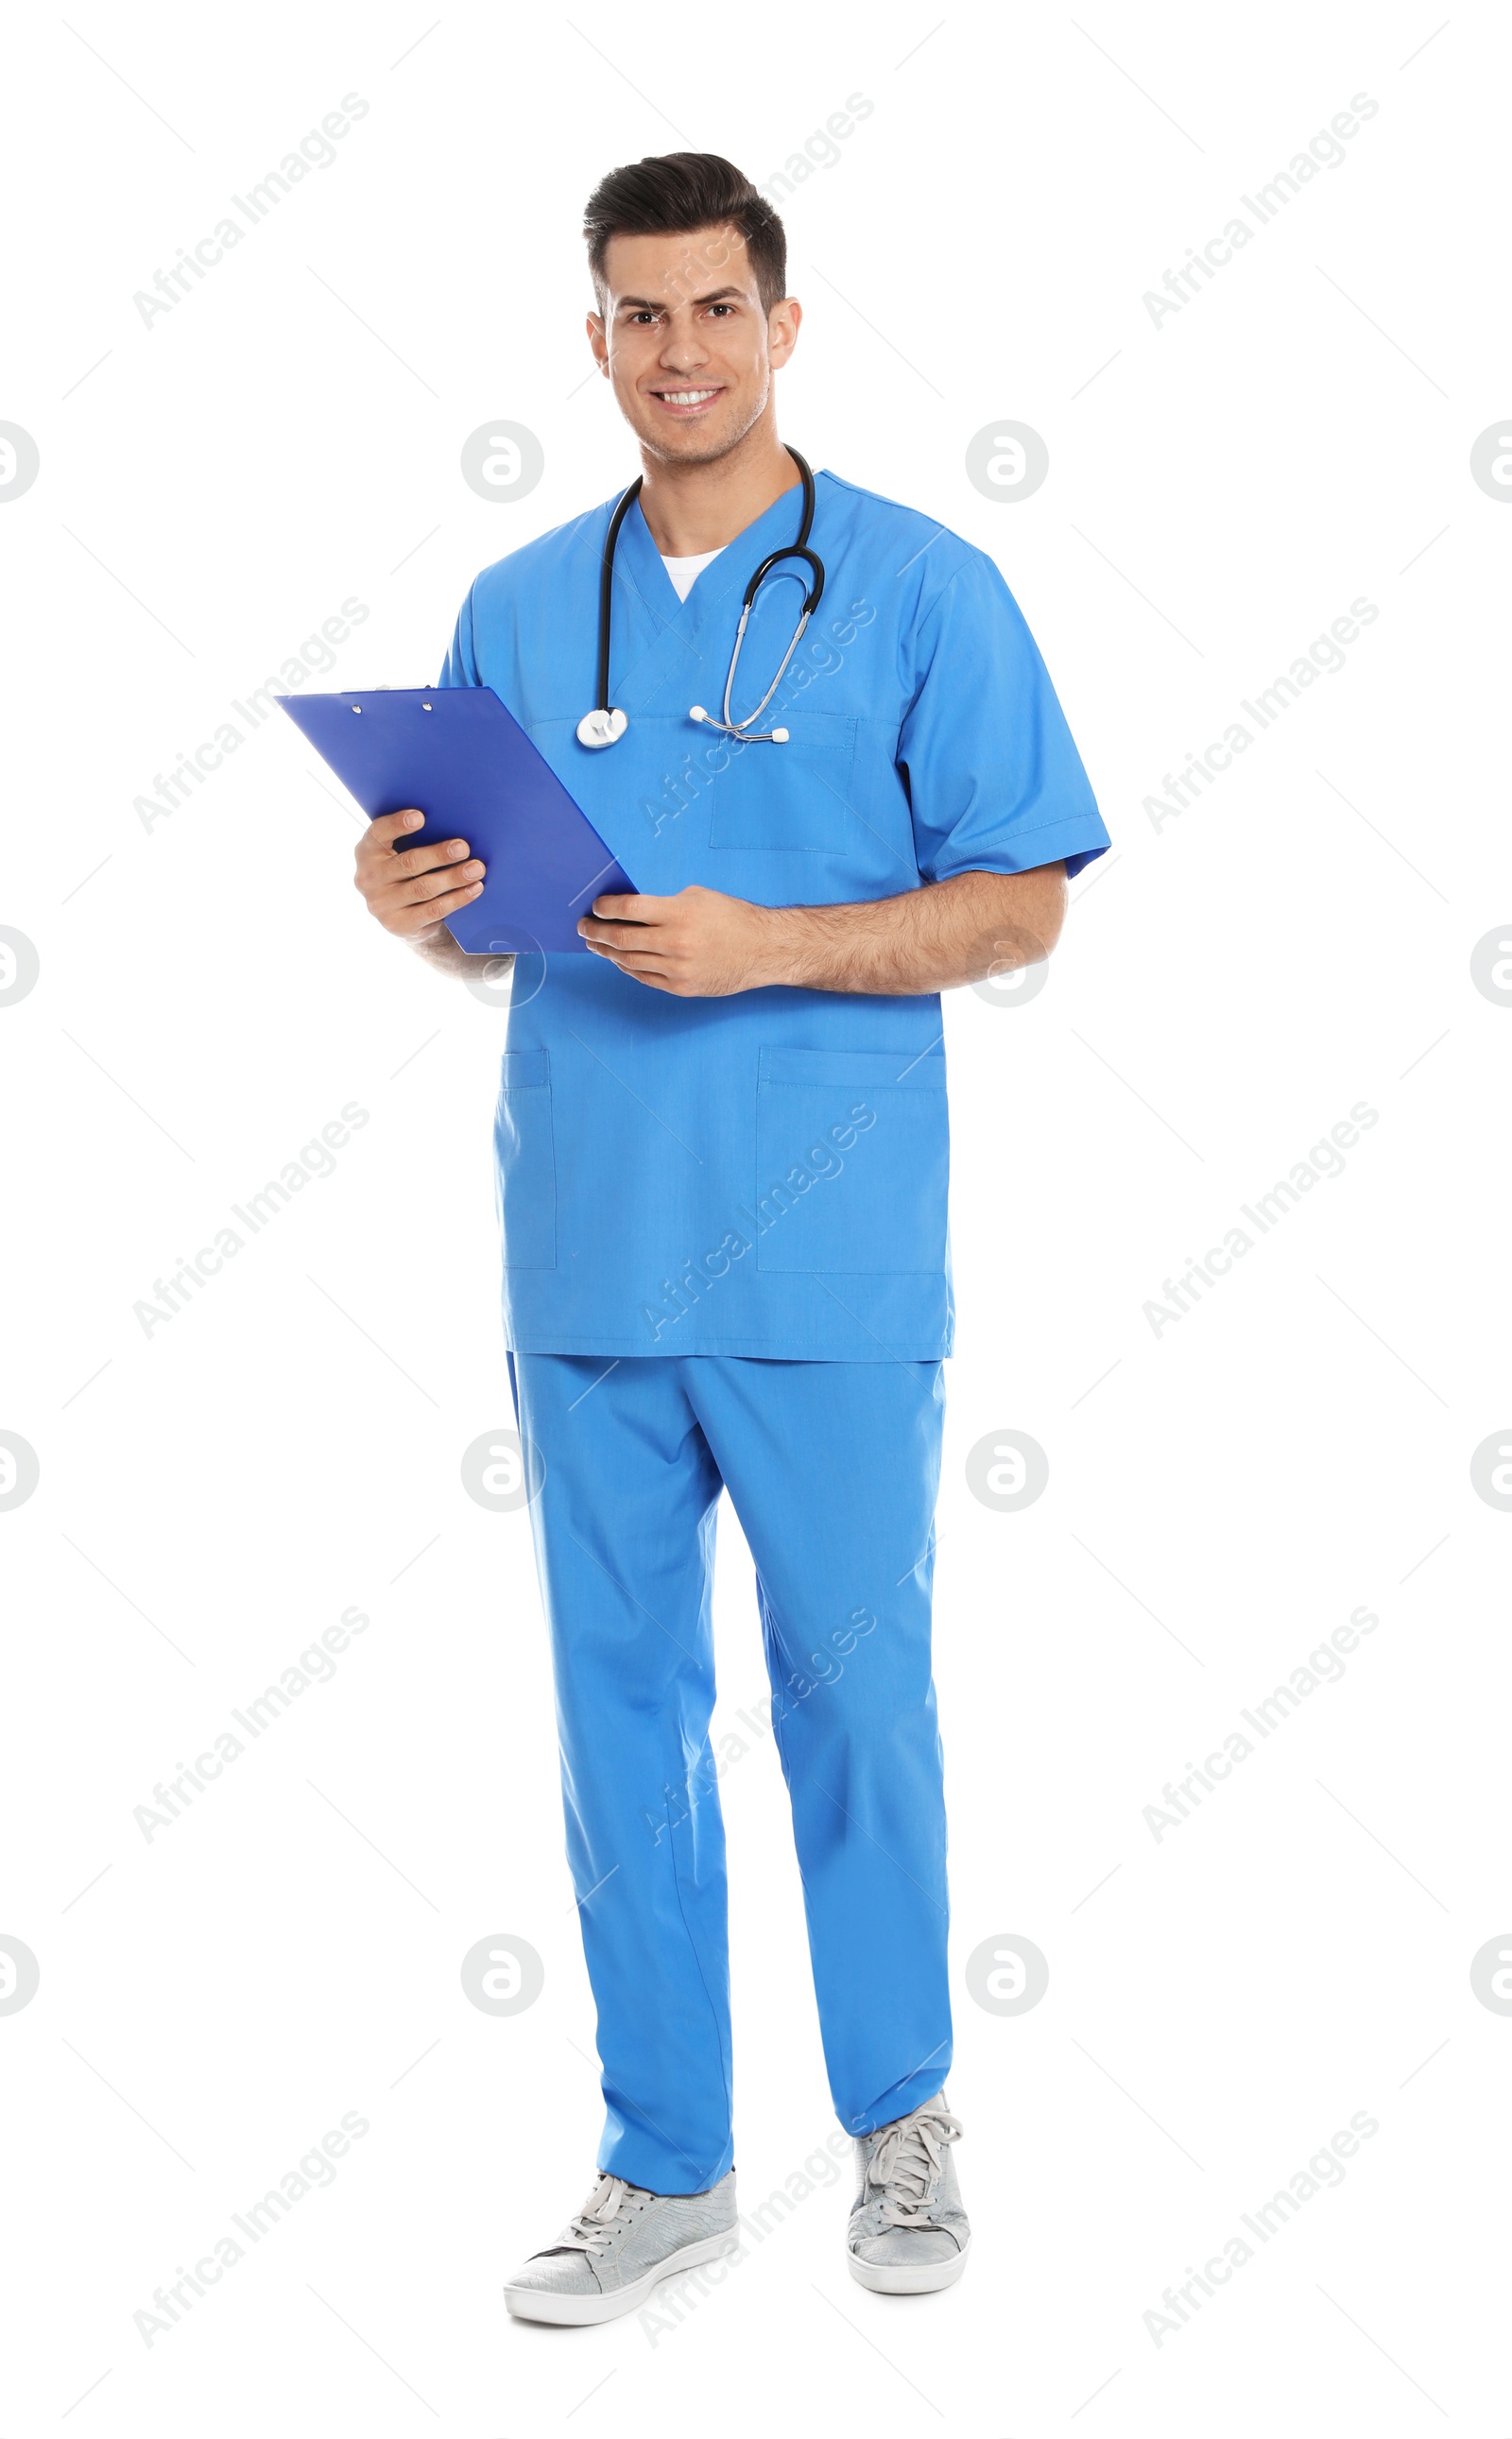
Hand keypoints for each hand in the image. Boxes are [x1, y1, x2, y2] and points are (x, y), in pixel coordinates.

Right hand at [353, 808, 485, 939]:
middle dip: (438, 855)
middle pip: (408, 863)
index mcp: (367, 852)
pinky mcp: (398, 924)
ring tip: (476, 869)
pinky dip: (457, 899)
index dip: (397, 824)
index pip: (378, 833)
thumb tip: (452, 822)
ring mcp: (381, 904)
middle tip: (463, 847)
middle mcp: (368, 878)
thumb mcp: (400, 853)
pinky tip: (473, 889)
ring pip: (423, 888)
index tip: (420, 817)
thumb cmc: (407, 872)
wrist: (403, 917)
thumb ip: (414, 839)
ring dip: (453, 877)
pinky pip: (433, 910)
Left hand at [579, 885, 777, 996]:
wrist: (763, 950)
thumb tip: (630, 908)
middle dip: (596, 931)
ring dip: (607, 951)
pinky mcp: (681, 987)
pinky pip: (644, 977)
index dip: (606, 907)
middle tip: (584, 927)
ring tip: (596, 944)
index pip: (629, 908)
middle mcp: (675, 942)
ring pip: (628, 960)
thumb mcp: (698, 897)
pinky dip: (627, 967)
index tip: (596, 906)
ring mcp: (677, 968)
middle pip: (621, 937)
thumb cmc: (732, 918)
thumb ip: (664, 903)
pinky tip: (619, 959)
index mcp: (679, 913)